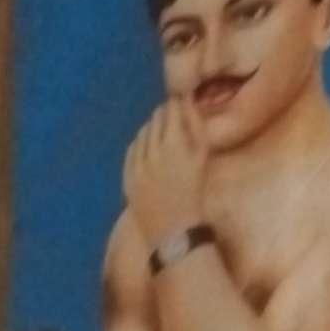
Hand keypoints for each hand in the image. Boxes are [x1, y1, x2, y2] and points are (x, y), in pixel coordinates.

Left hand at [124, 99, 209, 247]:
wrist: (174, 231)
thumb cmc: (194, 192)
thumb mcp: (202, 157)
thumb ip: (195, 125)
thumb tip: (186, 99)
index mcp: (175, 144)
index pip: (171, 107)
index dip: (177, 105)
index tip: (181, 108)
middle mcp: (153, 151)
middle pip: (155, 117)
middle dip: (165, 117)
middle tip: (174, 127)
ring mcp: (137, 164)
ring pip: (142, 132)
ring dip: (153, 131)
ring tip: (163, 142)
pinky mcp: (127, 176)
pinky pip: (132, 149)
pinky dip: (141, 146)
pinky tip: (151, 154)